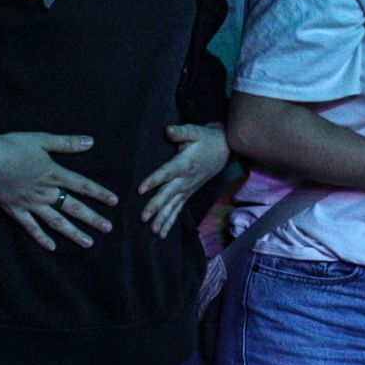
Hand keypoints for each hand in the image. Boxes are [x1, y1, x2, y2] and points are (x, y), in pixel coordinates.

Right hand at [0, 132, 118, 250]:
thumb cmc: (12, 147)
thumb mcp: (42, 140)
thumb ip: (66, 143)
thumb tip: (90, 141)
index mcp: (54, 174)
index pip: (83, 185)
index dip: (100, 193)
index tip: (114, 201)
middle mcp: (46, 192)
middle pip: (74, 208)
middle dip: (93, 219)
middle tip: (108, 228)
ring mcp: (31, 204)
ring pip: (57, 222)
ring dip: (73, 233)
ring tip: (89, 243)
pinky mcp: (16, 211)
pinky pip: (31, 228)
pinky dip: (41, 238)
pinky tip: (52, 247)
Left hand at [137, 123, 227, 237]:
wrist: (224, 149)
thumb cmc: (206, 139)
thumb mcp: (194, 131)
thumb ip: (180, 132)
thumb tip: (168, 130)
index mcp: (184, 163)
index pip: (166, 173)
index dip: (153, 180)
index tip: (140, 189)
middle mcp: (185, 179)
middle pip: (168, 194)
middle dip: (156, 206)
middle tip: (143, 217)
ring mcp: (187, 188)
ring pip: (173, 206)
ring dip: (163, 219)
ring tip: (153, 231)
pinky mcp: (188, 193)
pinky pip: (178, 209)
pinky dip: (170, 222)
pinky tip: (161, 234)